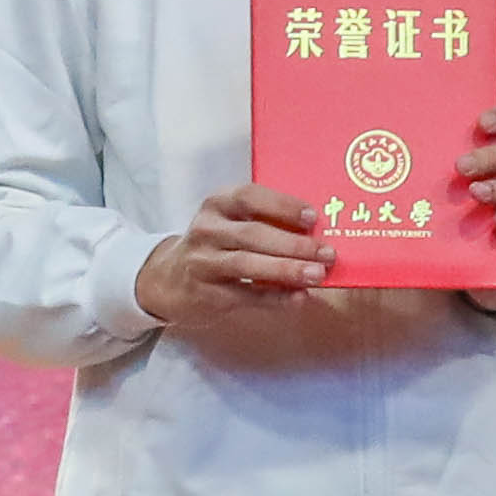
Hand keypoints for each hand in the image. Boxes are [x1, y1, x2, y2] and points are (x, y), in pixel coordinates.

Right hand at [135, 188, 336, 335]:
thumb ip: (264, 222)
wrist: (168, 280)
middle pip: (252, 234)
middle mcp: (206, 230)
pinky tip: (298, 298)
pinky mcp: (206, 293)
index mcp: (217, 204)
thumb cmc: (215, 246)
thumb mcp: (229, 223)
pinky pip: (245, 295)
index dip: (282, 206)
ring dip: (286, 269)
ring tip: (317, 274)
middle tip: (327, 253)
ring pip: (247, 264)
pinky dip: (274, 297)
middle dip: (293, 244)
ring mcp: (203, 262)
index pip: (248, 197)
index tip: (312, 217)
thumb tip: (317, 233)